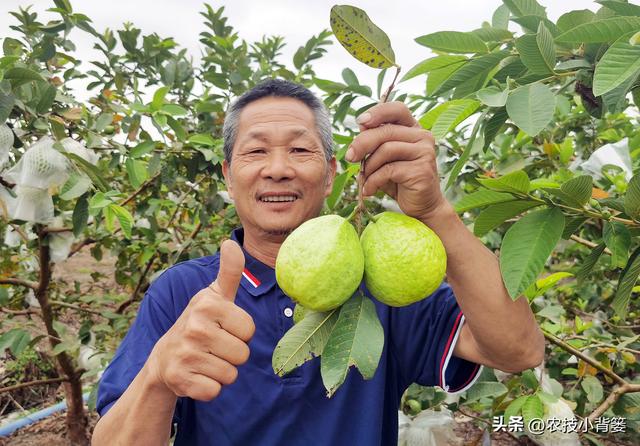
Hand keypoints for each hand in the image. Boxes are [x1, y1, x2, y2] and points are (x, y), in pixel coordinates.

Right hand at [147, 240, 255, 400]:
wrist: (164, 358)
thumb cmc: (199, 324)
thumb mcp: (214, 297)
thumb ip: (229, 272)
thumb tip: (231, 242)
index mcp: (207, 305)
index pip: (249, 329)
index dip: (239, 332)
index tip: (222, 328)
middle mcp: (194, 327)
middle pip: (243, 354)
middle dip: (232, 354)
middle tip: (212, 347)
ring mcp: (185, 354)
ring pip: (231, 374)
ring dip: (221, 371)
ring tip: (204, 360)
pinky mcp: (180, 381)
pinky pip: (215, 391)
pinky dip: (209, 388)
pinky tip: (196, 375)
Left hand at [346, 101, 446, 220]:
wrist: (421, 206)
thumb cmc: (400, 181)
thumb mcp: (384, 159)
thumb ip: (375, 143)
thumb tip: (360, 127)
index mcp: (413, 129)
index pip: (397, 109)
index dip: (378, 112)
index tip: (360, 122)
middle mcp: (422, 137)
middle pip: (386, 131)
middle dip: (362, 143)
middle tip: (350, 157)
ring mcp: (424, 152)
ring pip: (386, 150)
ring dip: (368, 166)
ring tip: (364, 179)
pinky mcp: (422, 170)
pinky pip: (388, 170)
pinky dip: (373, 181)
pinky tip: (369, 190)